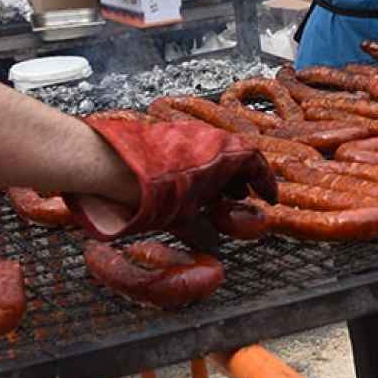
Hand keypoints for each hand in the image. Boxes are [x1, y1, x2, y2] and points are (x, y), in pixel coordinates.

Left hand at [63, 112, 276, 240]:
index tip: (269, 196)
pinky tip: (182, 190)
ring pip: (210, 154)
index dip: (265, 182)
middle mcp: (208, 137)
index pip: (257, 162)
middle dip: (239, 180)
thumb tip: (210, 243)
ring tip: (210, 198)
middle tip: (240, 199)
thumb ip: (202, 230)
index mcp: (225, 152)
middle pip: (234, 156)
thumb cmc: (152, 191)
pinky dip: (193, 171)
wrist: (109, 167)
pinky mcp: (163, 136)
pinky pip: (188, 152)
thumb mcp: (183, 218)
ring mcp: (184, 134)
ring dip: (215, 176)